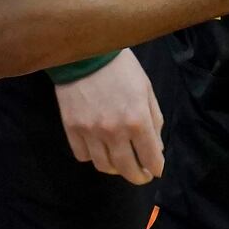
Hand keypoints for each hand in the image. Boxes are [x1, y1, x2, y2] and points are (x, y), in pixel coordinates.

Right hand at [54, 49, 163, 185]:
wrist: (86, 52)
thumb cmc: (122, 68)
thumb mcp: (145, 89)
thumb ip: (154, 119)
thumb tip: (156, 148)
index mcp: (137, 120)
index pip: (150, 158)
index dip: (156, 167)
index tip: (156, 169)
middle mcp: (114, 132)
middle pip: (127, 168)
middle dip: (137, 176)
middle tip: (141, 174)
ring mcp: (91, 132)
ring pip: (104, 166)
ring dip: (115, 168)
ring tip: (120, 161)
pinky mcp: (72, 129)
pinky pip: (83, 156)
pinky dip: (93, 156)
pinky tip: (99, 148)